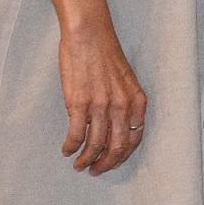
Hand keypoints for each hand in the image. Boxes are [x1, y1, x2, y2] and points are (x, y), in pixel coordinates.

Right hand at [56, 23, 148, 174]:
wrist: (89, 35)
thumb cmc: (106, 54)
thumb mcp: (126, 80)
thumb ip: (125, 103)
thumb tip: (117, 126)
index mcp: (136, 101)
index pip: (135, 139)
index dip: (122, 155)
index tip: (112, 162)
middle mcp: (122, 106)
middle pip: (117, 147)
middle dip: (105, 164)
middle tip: (95, 170)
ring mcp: (101, 106)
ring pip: (96, 145)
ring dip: (86, 159)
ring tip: (78, 164)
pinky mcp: (79, 103)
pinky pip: (76, 134)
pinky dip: (71, 146)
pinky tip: (66, 149)